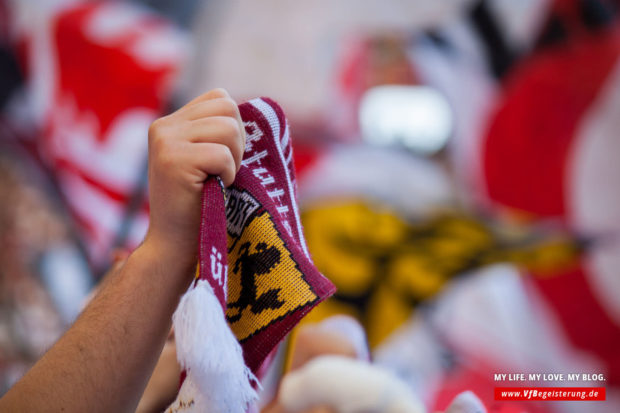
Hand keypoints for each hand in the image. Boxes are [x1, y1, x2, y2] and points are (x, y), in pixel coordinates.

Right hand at [145, 88, 244, 262]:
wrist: (175, 246)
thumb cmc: (200, 206)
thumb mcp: (204, 161)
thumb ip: (216, 132)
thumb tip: (257, 110)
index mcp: (170, 124)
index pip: (220, 98)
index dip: (234, 127)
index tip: (225, 158)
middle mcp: (163, 127)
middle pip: (228, 107)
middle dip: (238, 142)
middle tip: (224, 172)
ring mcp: (165, 142)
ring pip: (228, 128)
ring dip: (234, 159)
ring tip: (218, 180)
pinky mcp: (173, 160)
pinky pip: (222, 154)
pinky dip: (228, 174)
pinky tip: (215, 189)